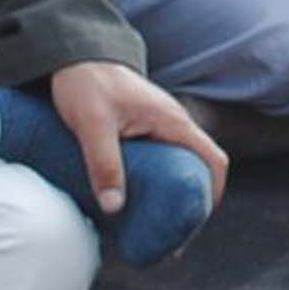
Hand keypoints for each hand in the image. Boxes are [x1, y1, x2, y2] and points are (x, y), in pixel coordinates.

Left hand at [41, 61, 227, 225]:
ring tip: (153, 225)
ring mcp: (158, 126)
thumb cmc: (87, 85)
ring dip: (173, 193)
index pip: (213, 159)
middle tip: (171, 235)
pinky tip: (134, 200)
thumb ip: (103, 164)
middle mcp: (173, 125)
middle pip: (198, 167)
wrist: (75, 55)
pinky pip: (160, 159)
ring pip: (178, 164)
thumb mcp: (92, 126)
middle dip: (191, 201)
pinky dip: (157, 182)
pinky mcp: (142, 129)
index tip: (197, 221)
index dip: (213, 191)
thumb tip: (115, 207)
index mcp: (173, 122)